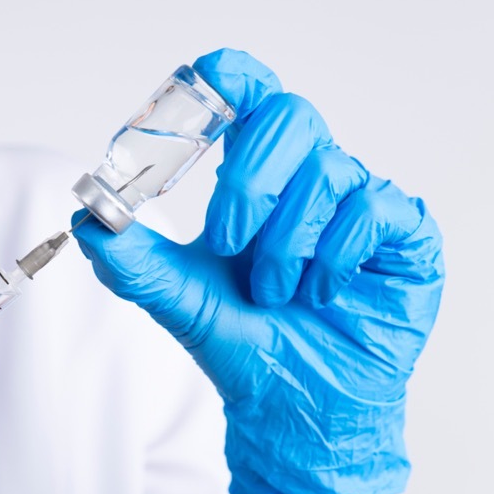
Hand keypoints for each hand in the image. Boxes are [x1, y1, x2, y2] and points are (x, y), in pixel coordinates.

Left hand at [75, 49, 443, 493]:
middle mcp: (311, 177)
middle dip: (249, 182)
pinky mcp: (405, 236)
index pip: (247, 91)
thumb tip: (87, 220)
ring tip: (274, 293)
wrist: (295, 410)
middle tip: (226, 243)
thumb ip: (133, 260)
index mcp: (258, 176)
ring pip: (328, 171)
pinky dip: (335, 254)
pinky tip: (321, 293)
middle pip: (289, 116)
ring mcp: (362, 202)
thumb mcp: (180, 301)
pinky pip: (374, 207)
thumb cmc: (249, 346)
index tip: (189, 110)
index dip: (223, 83)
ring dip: (287, 242)